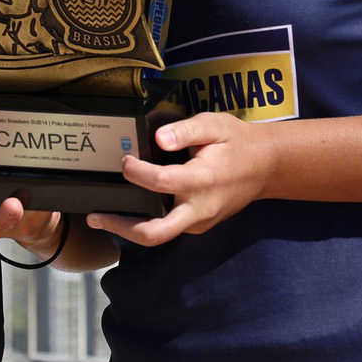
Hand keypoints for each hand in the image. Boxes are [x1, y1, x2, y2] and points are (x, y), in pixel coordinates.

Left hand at [88, 112, 276, 245]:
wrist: (266, 166)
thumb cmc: (238, 143)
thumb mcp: (215, 125)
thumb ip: (185, 130)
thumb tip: (157, 139)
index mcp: (202, 180)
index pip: (160, 182)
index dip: (136, 172)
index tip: (124, 160)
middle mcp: (199, 208)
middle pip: (154, 233)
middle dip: (121, 226)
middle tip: (95, 216)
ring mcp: (199, 222)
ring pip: (159, 236)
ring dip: (130, 229)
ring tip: (104, 215)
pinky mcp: (199, 225)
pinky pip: (169, 229)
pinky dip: (147, 223)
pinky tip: (132, 209)